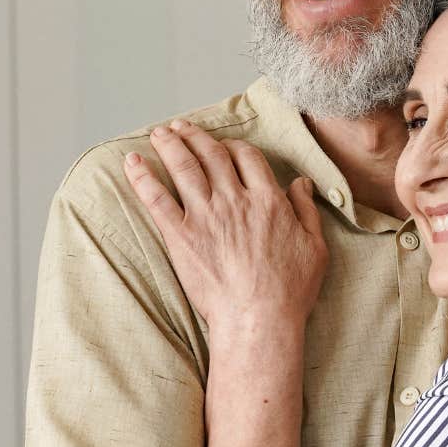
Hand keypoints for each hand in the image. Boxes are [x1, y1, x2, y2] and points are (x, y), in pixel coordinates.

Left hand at [124, 118, 327, 340]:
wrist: (258, 319)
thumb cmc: (290, 291)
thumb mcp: (315, 247)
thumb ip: (306, 210)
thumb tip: (301, 183)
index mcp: (268, 200)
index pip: (247, 157)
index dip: (234, 146)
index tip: (225, 146)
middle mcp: (235, 201)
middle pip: (212, 155)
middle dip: (195, 136)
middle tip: (182, 127)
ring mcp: (206, 217)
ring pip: (184, 168)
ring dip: (170, 145)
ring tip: (159, 133)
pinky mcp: (181, 237)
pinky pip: (157, 200)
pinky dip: (142, 178)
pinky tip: (132, 162)